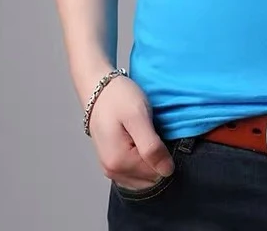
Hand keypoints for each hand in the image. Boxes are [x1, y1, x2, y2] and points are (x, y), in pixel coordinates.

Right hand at [87, 75, 174, 190]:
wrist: (99, 88)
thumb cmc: (119, 98)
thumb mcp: (139, 118)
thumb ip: (151, 147)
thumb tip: (167, 171)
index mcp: (119, 163)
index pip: (157, 173)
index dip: (165, 154)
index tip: (161, 134)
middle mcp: (113, 171)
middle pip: (150, 177)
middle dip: (158, 158)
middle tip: (154, 132)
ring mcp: (111, 169)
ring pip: (144, 176)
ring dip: (151, 158)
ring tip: (147, 134)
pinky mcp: (113, 162)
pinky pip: (136, 171)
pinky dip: (143, 159)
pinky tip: (142, 140)